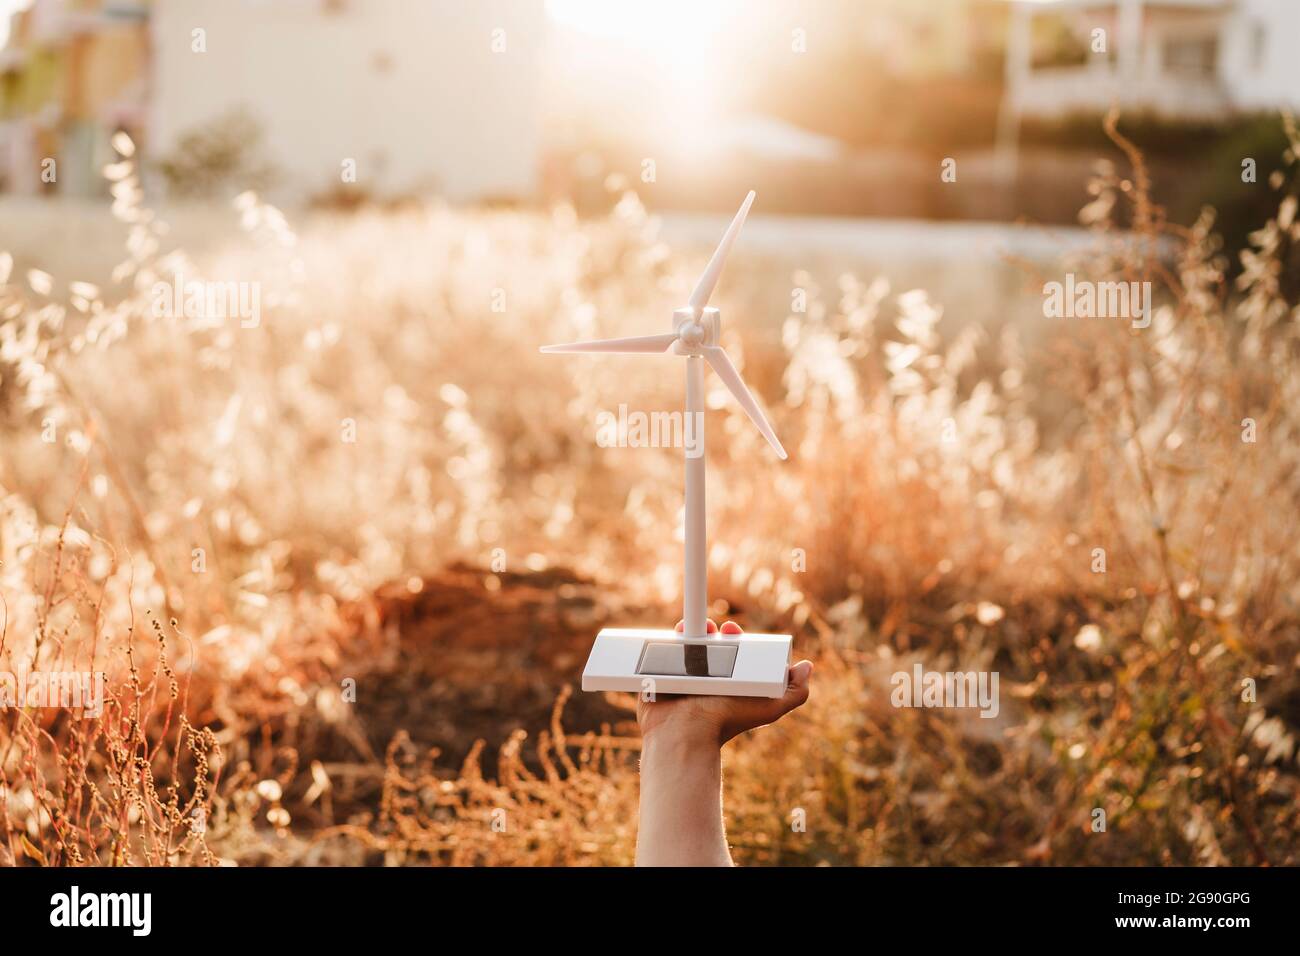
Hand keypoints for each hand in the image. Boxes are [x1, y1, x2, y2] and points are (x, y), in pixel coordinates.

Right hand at [636, 619, 813, 747]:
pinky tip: (671, 633)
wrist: (686, 733)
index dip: (735, 635)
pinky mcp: (659, 676)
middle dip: (710, 629)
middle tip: (711, 627)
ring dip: (687, 631)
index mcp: (730, 680)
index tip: (732, 628)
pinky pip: (659, 653)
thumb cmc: (728, 721)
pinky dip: (664, 641)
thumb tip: (807, 666)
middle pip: (708, 643)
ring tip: (688, 626)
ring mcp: (681, 676)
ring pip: (684, 645)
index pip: (733, 650)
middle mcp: (706, 678)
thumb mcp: (770, 708)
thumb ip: (795, 692)